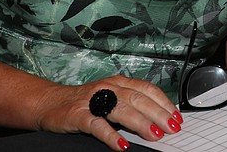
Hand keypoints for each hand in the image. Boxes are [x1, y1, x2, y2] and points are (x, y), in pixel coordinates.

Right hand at [34, 76, 181, 150]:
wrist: (50, 102)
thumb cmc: (84, 102)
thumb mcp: (110, 97)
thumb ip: (131, 104)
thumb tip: (158, 118)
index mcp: (119, 82)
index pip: (147, 89)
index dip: (163, 102)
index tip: (176, 116)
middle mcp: (108, 88)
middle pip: (138, 99)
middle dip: (158, 114)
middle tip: (172, 127)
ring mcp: (93, 101)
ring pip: (121, 110)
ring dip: (141, 123)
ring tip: (154, 135)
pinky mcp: (78, 115)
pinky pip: (97, 126)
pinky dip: (111, 136)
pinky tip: (121, 145)